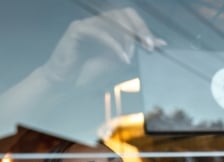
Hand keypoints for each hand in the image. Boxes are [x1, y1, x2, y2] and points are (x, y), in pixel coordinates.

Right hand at [41, 7, 165, 85]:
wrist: (64, 86)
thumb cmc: (88, 76)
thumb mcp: (119, 63)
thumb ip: (137, 51)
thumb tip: (159, 43)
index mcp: (108, 27)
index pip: (131, 18)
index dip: (144, 29)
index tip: (156, 46)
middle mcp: (98, 21)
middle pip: (124, 13)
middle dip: (140, 29)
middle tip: (148, 46)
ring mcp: (87, 23)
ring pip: (113, 20)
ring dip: (127, 38)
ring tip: (131, 57)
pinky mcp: (76, 29)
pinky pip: (99, 31)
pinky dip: (114, 45)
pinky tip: (122, 58)